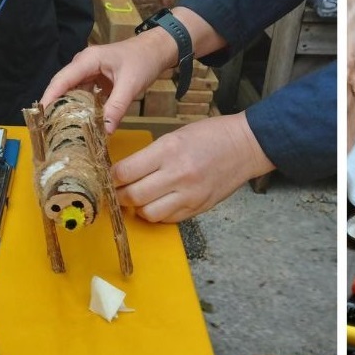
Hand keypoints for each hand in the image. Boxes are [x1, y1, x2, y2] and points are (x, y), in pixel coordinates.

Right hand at [40, 33, 176, 132]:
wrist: (156, 51)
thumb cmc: (143, 61)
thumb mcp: (131, 85)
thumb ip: (116, 108)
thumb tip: (105, 132)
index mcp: (87, 60)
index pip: (62, 80)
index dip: (49, 97)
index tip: (41, 116)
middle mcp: (83, 65)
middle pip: (62, 87)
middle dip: (54, 107)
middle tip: (48, 129)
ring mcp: (88, 72)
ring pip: (72, 93)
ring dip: (67, 109)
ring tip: (60, 130)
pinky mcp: (94, 80)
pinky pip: (82, 96)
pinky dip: (80, 108)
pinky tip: (79, 123)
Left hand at [111, 113, 274, 222]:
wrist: (245, 146)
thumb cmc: (209, 135)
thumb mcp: (174, 136)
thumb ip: (150, 156)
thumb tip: (124, 173)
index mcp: (168, 150)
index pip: (126, 172)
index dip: (111, 177)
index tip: (108, 177)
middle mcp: (177, 175)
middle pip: (133, 196)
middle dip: (119, 195)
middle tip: (117, 191)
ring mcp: (189, 195)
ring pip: (148, 213)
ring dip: (138, 208)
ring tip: (138, 199)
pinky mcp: (198, 208)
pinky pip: (167, 219)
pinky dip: (157, 214)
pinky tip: (157, 203)